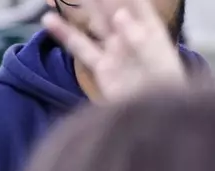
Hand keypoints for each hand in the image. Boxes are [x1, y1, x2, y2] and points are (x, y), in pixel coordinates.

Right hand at [42, 0, 182, 101]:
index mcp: (149, 24)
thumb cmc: (165, 87)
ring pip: (93, 21)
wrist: (157, 116)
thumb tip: (118, 15)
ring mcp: (114, 48)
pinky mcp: (101, 66)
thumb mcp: (156, 58)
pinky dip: (64, 34)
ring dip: (78, 6)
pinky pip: (81, 46)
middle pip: (109, 5)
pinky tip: (49, 21)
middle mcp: (130, 32)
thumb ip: (138, 37)